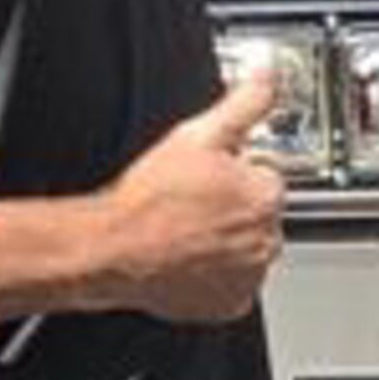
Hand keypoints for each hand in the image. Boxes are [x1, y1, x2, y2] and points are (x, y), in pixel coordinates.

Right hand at [96, 67, 283, 323]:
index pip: (266, 176)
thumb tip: (267, 75)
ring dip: (226, 241)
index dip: (236, 172)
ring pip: (247, 250)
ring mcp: (250, 275)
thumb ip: (243, 103)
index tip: (211, 176)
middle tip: (193, 203)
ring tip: (186, 230)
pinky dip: (217, 275)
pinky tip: (189, 257)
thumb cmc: (147, 199)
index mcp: (266, 195)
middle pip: (259, 215)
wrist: (112, 249)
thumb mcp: (197, 135)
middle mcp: (267, 239)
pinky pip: (234, 285)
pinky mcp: (231, 304)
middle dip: (233, 207)